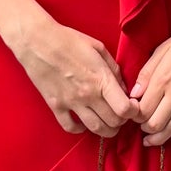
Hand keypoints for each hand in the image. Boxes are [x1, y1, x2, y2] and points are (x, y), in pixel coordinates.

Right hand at [15, 19, 140, 136]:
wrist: (37, 41)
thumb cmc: (69, 40)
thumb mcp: (98, 48)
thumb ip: (113, 69)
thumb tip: (122, 87)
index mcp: (101, 79)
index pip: (125, 109)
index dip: (133, 111)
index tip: (132, 107)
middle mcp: (88, 95)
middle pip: (113, 122)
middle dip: (121, 121)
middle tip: (120, 114)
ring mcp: (71, 103)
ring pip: (95, 129)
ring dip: (105, 130)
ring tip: (107, 124)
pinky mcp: (55, 106)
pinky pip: (70, 127)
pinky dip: (80, 129)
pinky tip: (83, 123)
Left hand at [129, 15, 170, 146]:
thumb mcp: (161, 50)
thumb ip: (146, 74)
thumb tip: (134, 94)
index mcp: (163, 79)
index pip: (142, 109)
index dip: (134, 116)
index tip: (133, 114)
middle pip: (156, 124)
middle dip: (145, 129)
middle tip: (141, 126)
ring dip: (160, 137)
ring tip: (151, 139)